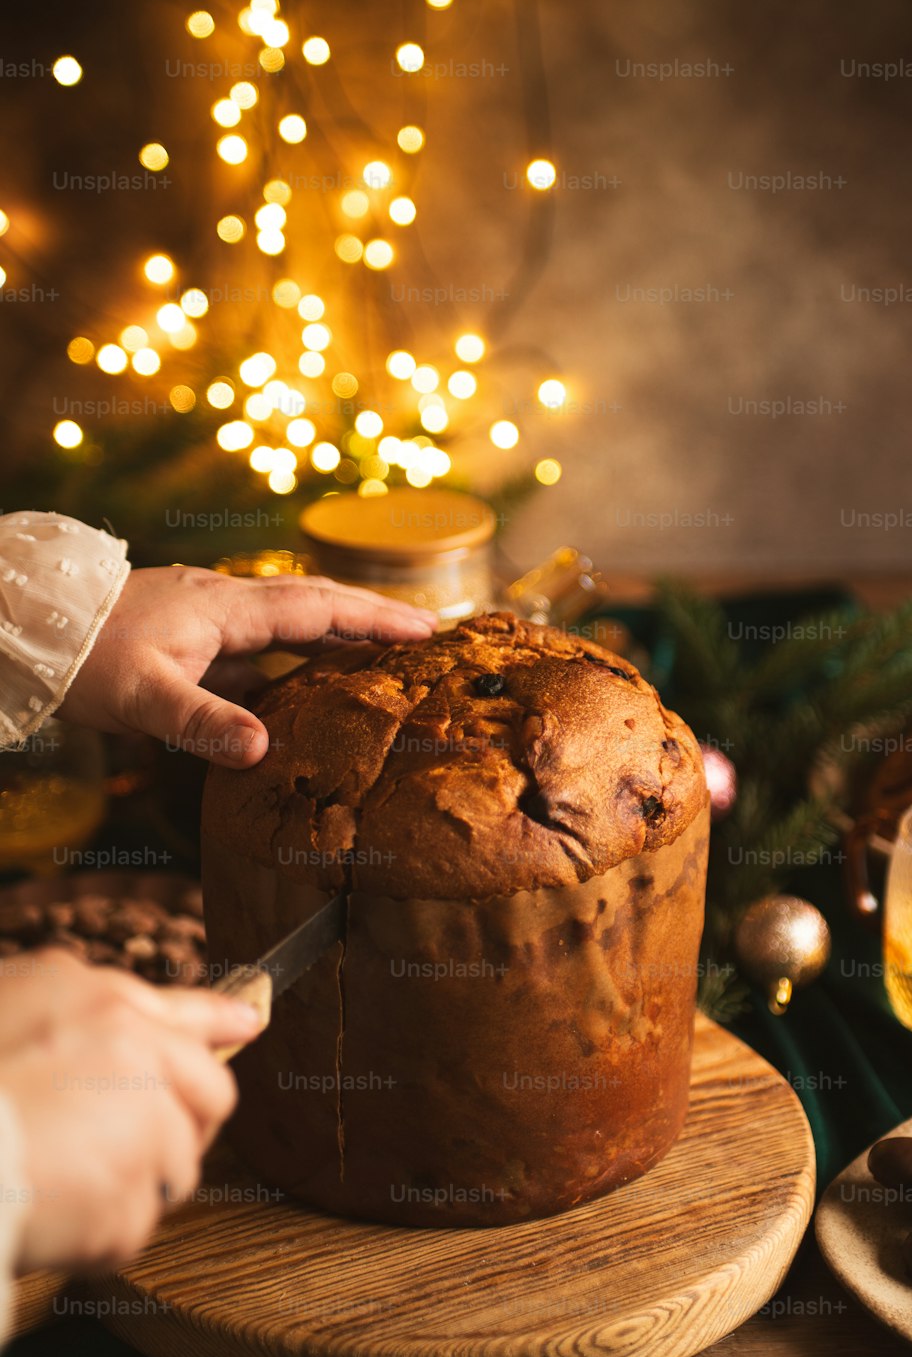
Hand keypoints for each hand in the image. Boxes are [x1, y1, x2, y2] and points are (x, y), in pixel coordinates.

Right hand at [0, 949, 260, 1273]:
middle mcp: (143, 1067)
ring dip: (132, 1179)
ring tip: (62, 1174)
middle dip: (177, 1119)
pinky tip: (51, 1213)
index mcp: (113, 1011)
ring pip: (174, 1168)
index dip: (220, 1026)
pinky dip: (97, 1232)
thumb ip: (86, 989)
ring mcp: (143, 1140)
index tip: (246, 1025)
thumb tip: (162, 1005)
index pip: (192, 1018)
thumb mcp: (19, 992)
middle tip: (116, 1136)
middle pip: (208, 1098)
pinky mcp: (125, 1210)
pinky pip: (131, 1228)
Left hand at [59, 565, 436, 767]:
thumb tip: (263, 751)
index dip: (374, 619)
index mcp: (226, 609)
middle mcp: (225, 604)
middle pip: (314, 605)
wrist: (28, 627)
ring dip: (337, 637)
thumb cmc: (82, 656)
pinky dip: (294, 662)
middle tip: (426, 635)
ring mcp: (209, 620)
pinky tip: (303, 692)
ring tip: (383, 660)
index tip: (427, 629)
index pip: (317, 609)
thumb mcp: (142, 697)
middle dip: (372, 618)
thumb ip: (202, 723)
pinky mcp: (191, 640)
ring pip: (289, 624)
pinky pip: (259, 648)